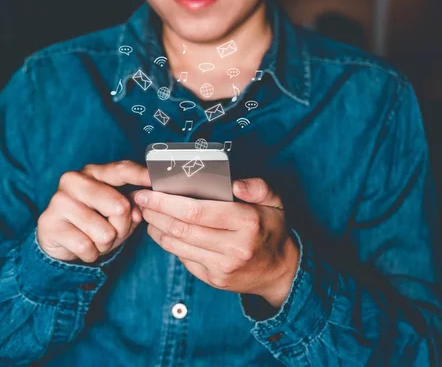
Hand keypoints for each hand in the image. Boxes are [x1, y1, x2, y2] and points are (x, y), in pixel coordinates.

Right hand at [37, 161, 150, 262]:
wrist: (60, 241)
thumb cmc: (96, 221)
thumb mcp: (118, 213)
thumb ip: (132, 207)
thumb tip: (138, 210)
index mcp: (95, 172)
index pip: (122, 170)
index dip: (142, 176)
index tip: (158, 180)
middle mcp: (74, 180)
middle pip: (119, 207)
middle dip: (122, 227)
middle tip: (113, 231)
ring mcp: (59, 200)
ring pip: (104, 232)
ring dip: (106, 244)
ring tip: (96, 238)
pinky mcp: (48, 223)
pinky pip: (86, 246)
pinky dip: (91, 253)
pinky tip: (83, 247)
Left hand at [134, 178, 298, 307]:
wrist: (279, 270)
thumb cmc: (272, 230)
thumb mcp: (275, 202)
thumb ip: (257, 188)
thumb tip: (234, 183)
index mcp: (247, 222)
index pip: (198, 211)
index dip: (167, 201)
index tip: (150, 191)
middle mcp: (234, 247)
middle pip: (182, 228)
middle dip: (155, 212)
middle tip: (141, 199)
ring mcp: (223, 266)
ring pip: (178, 245)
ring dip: (156, 227)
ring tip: (147, 213)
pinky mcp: (214, 279)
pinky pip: (183, 258)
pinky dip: (168, 243)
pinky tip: (162, 230)